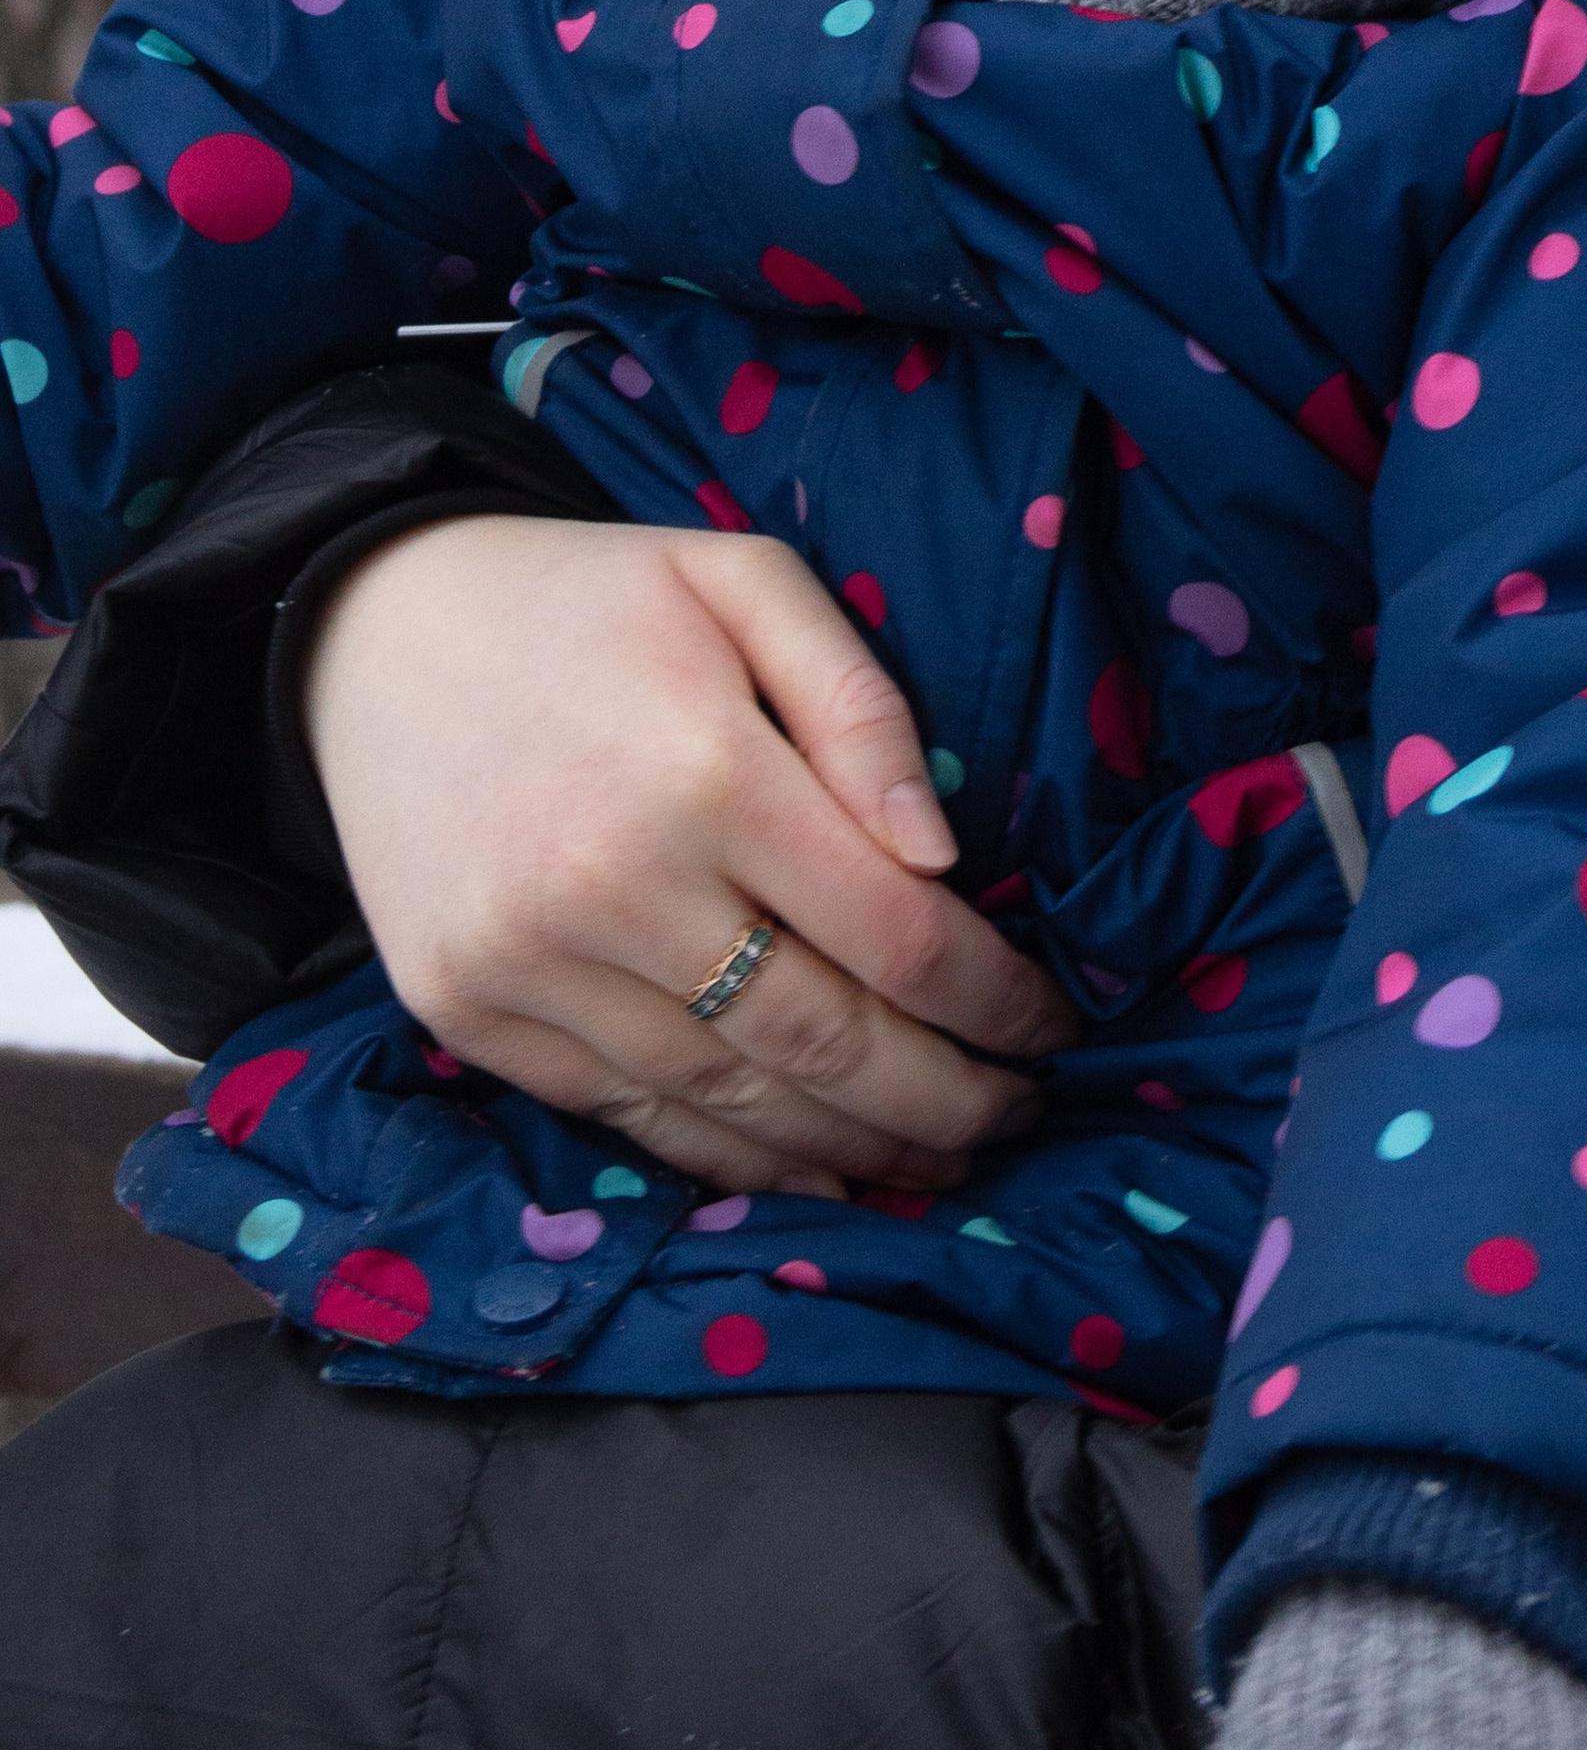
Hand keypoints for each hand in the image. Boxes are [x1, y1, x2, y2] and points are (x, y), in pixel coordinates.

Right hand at [303, 514, 1077, 1191]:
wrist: (368, 631)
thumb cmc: (590, 598)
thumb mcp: (744, 580)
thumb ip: (861, 704)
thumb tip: (945, 858)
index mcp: (703, 770)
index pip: (898, 933)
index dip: (996, 1001)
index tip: (1055, 1025)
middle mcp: (614, 884)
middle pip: (827, 1043)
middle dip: (948, 1099)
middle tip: (1022, 1115)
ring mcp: (530, 964)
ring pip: (735, 1104)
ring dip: (858, 1149)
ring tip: (944, 1153)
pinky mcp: (468, 1012)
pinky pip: (632, 1119)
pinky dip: (737, 1163)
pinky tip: (817, 1169)